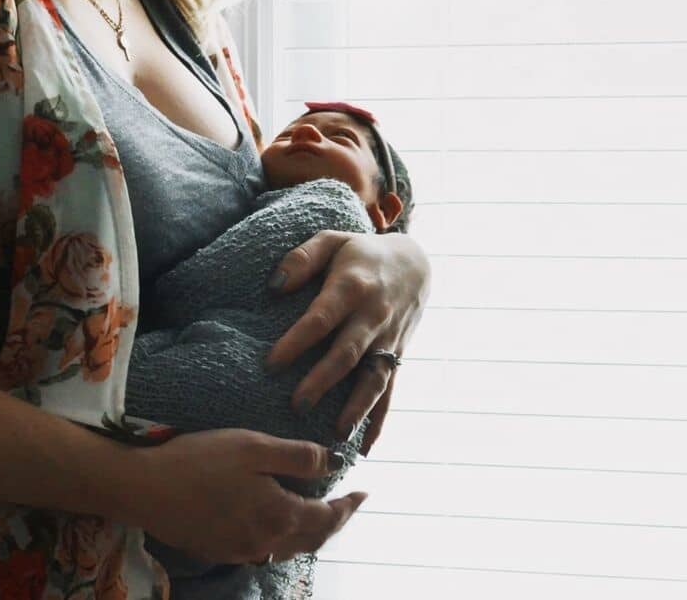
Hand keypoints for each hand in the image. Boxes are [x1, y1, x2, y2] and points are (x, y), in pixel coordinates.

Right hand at [130, 428, 367, 565]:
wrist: (143, 488)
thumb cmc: (197, 460)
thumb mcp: (251, 446)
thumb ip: (297, 456)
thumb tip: (334, 463)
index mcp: (280, 515)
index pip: (329, 518)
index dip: (349, 506)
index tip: (364, 494)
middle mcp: (265, 541)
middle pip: (312, 539)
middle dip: (333, 523)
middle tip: (345, 506)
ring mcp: (240, 550)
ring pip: (287, 548)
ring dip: (307, 534)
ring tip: (314, 516)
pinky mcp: (217, 551)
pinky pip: (261, 550)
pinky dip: (279, 538)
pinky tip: (270, 524)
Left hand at [264, 231, 429, 453]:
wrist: (415, 263)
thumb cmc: (359, 252)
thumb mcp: (331, 239)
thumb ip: (301, 259)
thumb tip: (274, 286)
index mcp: (351, 288)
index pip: (321, 319)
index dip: (297, 341)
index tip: (271, 364)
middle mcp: (373, 317)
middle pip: (346, 354)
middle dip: (322, 381)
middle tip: (297, 406)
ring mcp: (388, 340)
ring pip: (373, 379)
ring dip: (356, 409)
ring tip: (336, 436)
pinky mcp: (398, 356)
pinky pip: (390, 392)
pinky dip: (380, 420)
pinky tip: (365, 447)